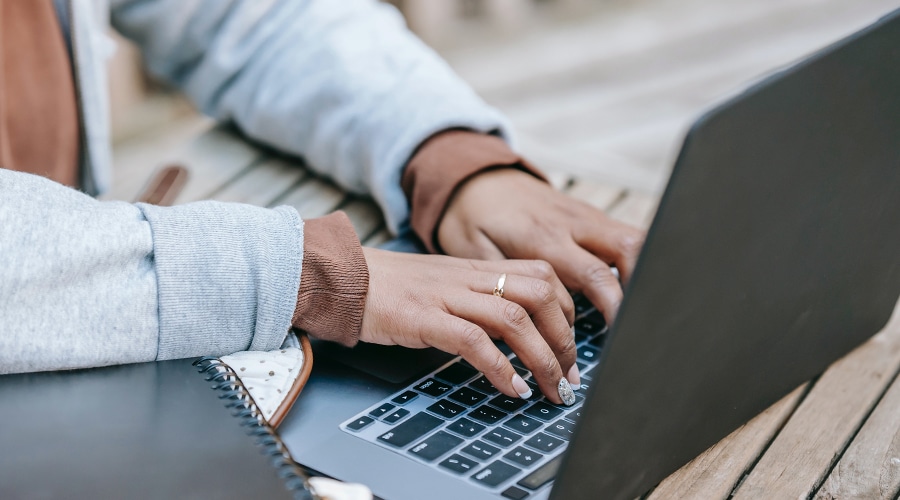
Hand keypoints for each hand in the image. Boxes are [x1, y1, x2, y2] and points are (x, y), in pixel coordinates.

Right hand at [360, 248, 578, 404]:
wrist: (346, 278)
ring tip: (551, 389)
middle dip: (564, 339)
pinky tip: (511, 389)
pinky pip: (474, 342)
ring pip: (514, 320)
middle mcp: (470, 278)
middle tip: (569, 375)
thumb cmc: (395, 287)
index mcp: (478, 267)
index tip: (570, 346)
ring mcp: (448, 296)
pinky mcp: (425, 318)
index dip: (567, 311)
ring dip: (542, 360)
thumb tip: (518, 329)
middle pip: (539, 295)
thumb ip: (481, 296)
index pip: (542, 276)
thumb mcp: (447, 282)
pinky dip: (500, 369)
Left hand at [438, 169, 645, 322]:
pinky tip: (630, 289)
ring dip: (643, 272)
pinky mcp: (589, 215)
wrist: (476, 178)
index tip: (619, 332)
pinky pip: (624, 235)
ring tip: (635, 310)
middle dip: (640, 287)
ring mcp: (584, 216)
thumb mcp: (472, 251)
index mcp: (543, 237)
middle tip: (633, 323)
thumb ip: (501, 282)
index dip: (614, 305)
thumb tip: (520, 324)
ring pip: (635, 238)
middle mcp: (571, 223)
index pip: (594, 273)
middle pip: (628, 249)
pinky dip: (634, 261)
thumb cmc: (471, 218)